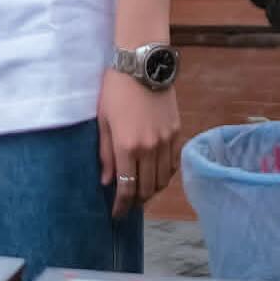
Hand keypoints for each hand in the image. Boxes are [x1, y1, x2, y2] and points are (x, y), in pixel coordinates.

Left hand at [98, 69, 180, 218]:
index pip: (126, 187)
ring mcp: (165, 141)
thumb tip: (105, 181)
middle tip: (128, 205)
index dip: (121, 205)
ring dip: (152, 191)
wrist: (142, 64)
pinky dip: (165, 176)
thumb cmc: (115, 89)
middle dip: (136, 202)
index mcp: (126, 146)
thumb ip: (104, 152)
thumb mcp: (103, 119)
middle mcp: (148, 148)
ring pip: (162, 180)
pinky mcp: (176, 133)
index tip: (116, 215)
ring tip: (142, 193)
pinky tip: (156, 176)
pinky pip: (173, 164)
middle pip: (146, 188)